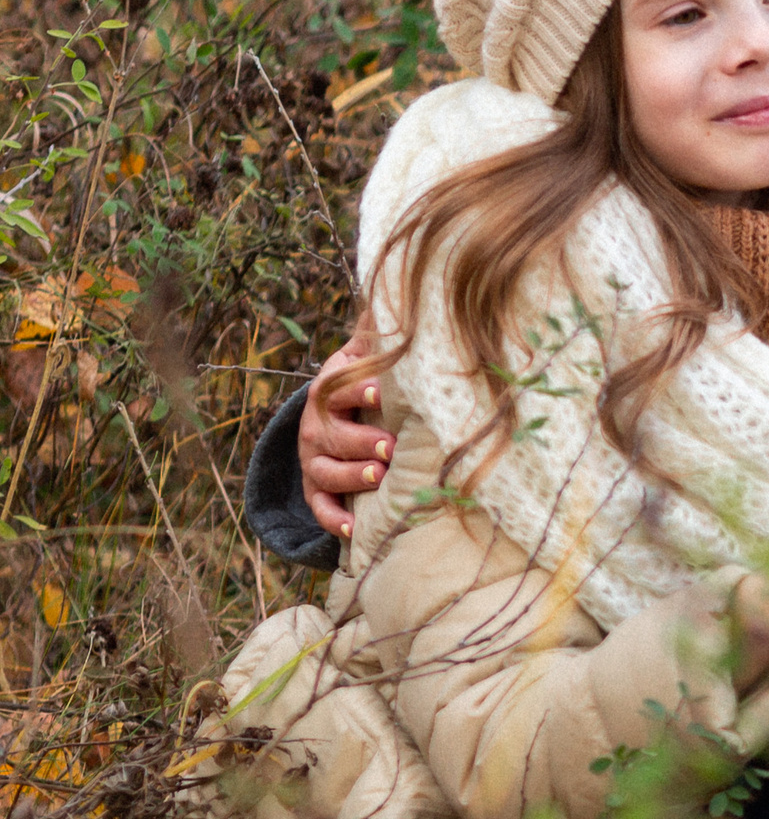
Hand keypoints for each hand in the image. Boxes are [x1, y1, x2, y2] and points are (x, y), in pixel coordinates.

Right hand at [302, 330, 395, 538]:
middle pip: (332, 434)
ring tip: (379, 476)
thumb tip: (403, 288)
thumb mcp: (367, 355)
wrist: (334, 415)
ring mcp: (314, 458)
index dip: (357, 389)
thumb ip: (380, 331)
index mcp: (331, 390)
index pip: (337, 387)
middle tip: (391, 447)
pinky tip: (353, 530)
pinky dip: (333, 520)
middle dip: (361, 441)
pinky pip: (319, 507)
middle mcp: (316, 424)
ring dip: (351, 476)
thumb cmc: (365, 381)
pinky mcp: (316, 488)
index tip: (380, 391)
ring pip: (324, 471)